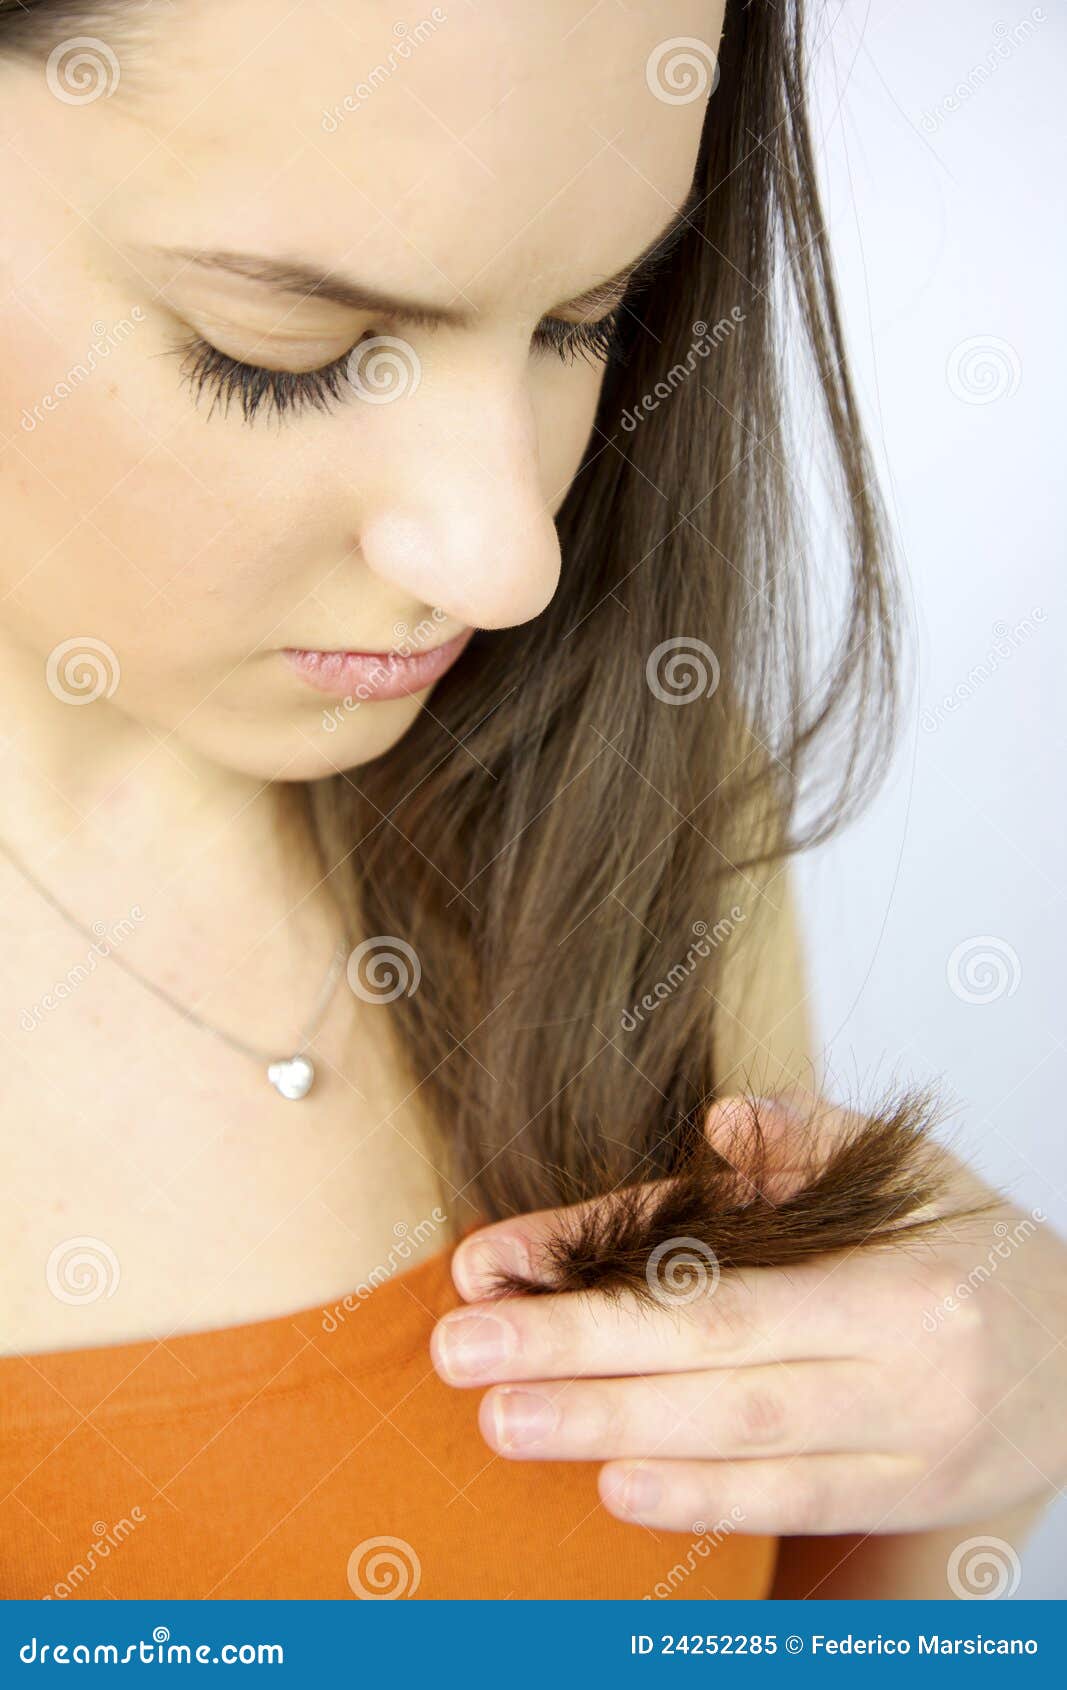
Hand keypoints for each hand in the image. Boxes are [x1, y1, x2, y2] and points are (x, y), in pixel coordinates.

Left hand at [429, 1095, 1066, 1535]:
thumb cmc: (973, 1253)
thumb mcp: (909, 1175)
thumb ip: (810, 1141)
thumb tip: (720, 1125)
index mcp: (896, 1276)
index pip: (722, 1284)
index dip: (599, 1286)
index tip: (489, 1274)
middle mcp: (903, 1365)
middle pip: (714, 1368)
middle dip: (575, 1362)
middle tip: (461, 1354)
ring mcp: (907, 1444)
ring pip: (742, 1444)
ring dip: (612, 1433)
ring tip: (504, 1420)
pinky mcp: (907, 1498)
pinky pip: (795, 1503)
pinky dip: (703, 1501)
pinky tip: (615, 1484)